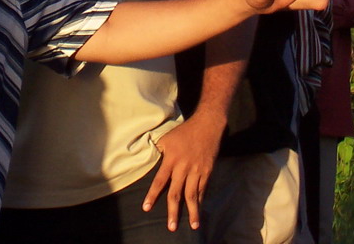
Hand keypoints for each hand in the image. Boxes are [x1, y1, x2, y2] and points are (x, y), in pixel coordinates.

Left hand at [141, 111, 223, 230]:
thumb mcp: (166, 139)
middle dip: (173, 211)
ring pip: (193, 195)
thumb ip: (158, 152)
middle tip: (171, 227)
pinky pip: (202, 189)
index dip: (152, 195)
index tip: (146, 208)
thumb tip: (148, 161)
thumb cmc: (184, 132)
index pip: (160, 180)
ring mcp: (197, 171)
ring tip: (193, 226)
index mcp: (171, 159)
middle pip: (177, 193)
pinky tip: (198, 209)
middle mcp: (184, 167)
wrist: (207, 125)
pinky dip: (200, 200)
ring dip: (193, 212)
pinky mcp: (207, 171)